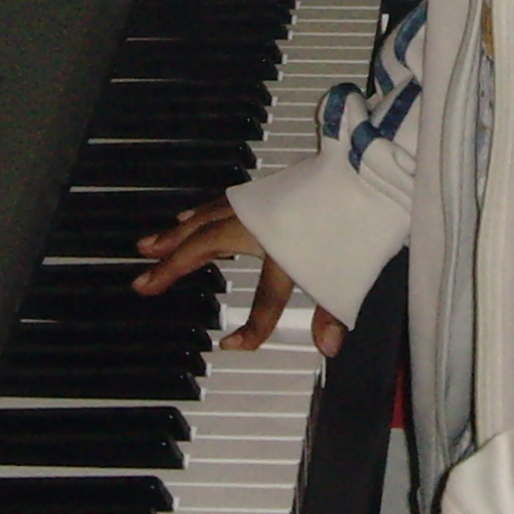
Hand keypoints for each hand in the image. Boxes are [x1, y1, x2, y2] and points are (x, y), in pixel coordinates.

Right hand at [133, 198, 345, 355]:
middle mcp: (263, 224)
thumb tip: (328, 346)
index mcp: (284, 248)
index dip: (251, 328)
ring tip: (149, 246)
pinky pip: (218, 204)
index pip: (263, 300)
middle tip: (142, 280)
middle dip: (172, 265)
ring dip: (176, 235)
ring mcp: (260, 203)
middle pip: (207, 246)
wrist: (371, 167)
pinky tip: (187, 216)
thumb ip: (335, 311)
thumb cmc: (362, 215)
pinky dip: (197, 214)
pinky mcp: (265, 189)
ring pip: (205, 220)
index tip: (233, 346)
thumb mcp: (352, 271)